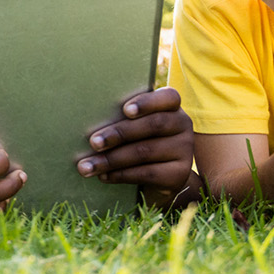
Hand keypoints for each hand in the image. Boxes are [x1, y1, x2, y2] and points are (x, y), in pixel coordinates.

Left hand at [79, 87, 199, 203]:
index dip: (147, 102)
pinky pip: (148, 173)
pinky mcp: (180, 173)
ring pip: (146, 151)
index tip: (125, 110)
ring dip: (112, 159)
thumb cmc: (137, 140)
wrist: (158, 176)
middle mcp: (183, 124)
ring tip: (88, 166)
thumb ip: (122, 118)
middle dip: (119, 134)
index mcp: (171, 106)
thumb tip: (89, 123)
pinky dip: (121, 174)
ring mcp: (185, 150)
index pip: (168, 97)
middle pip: (152, 125)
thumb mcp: (132, 125)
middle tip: (93, 143)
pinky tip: (104, 176)